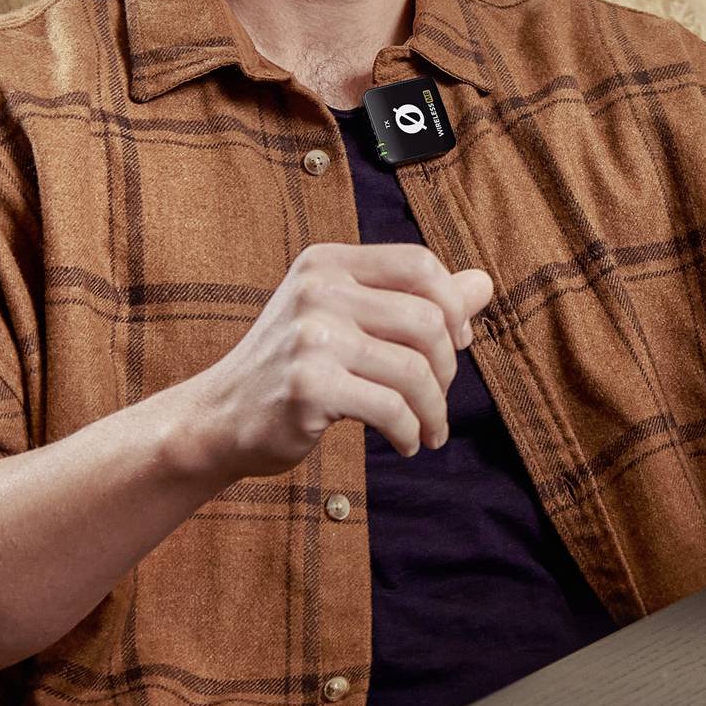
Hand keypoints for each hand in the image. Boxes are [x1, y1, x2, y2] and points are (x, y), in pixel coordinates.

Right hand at [167, 244, 494, 475]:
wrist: (220, 417)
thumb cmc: (294, 367)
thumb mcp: (348, 319)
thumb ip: (414, 299)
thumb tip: (485, 283)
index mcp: (328, 262)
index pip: (419, 264)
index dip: (453, 304)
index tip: (458, 343)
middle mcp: (318, 290)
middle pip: (427, 320)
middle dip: (447, 368)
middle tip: (437, 398)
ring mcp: (310, 337)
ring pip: (414, 370)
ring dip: (434, 410)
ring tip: (428, 430)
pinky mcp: (308, 386)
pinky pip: (391, 409)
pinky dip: (410, 432)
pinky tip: (405, 443)